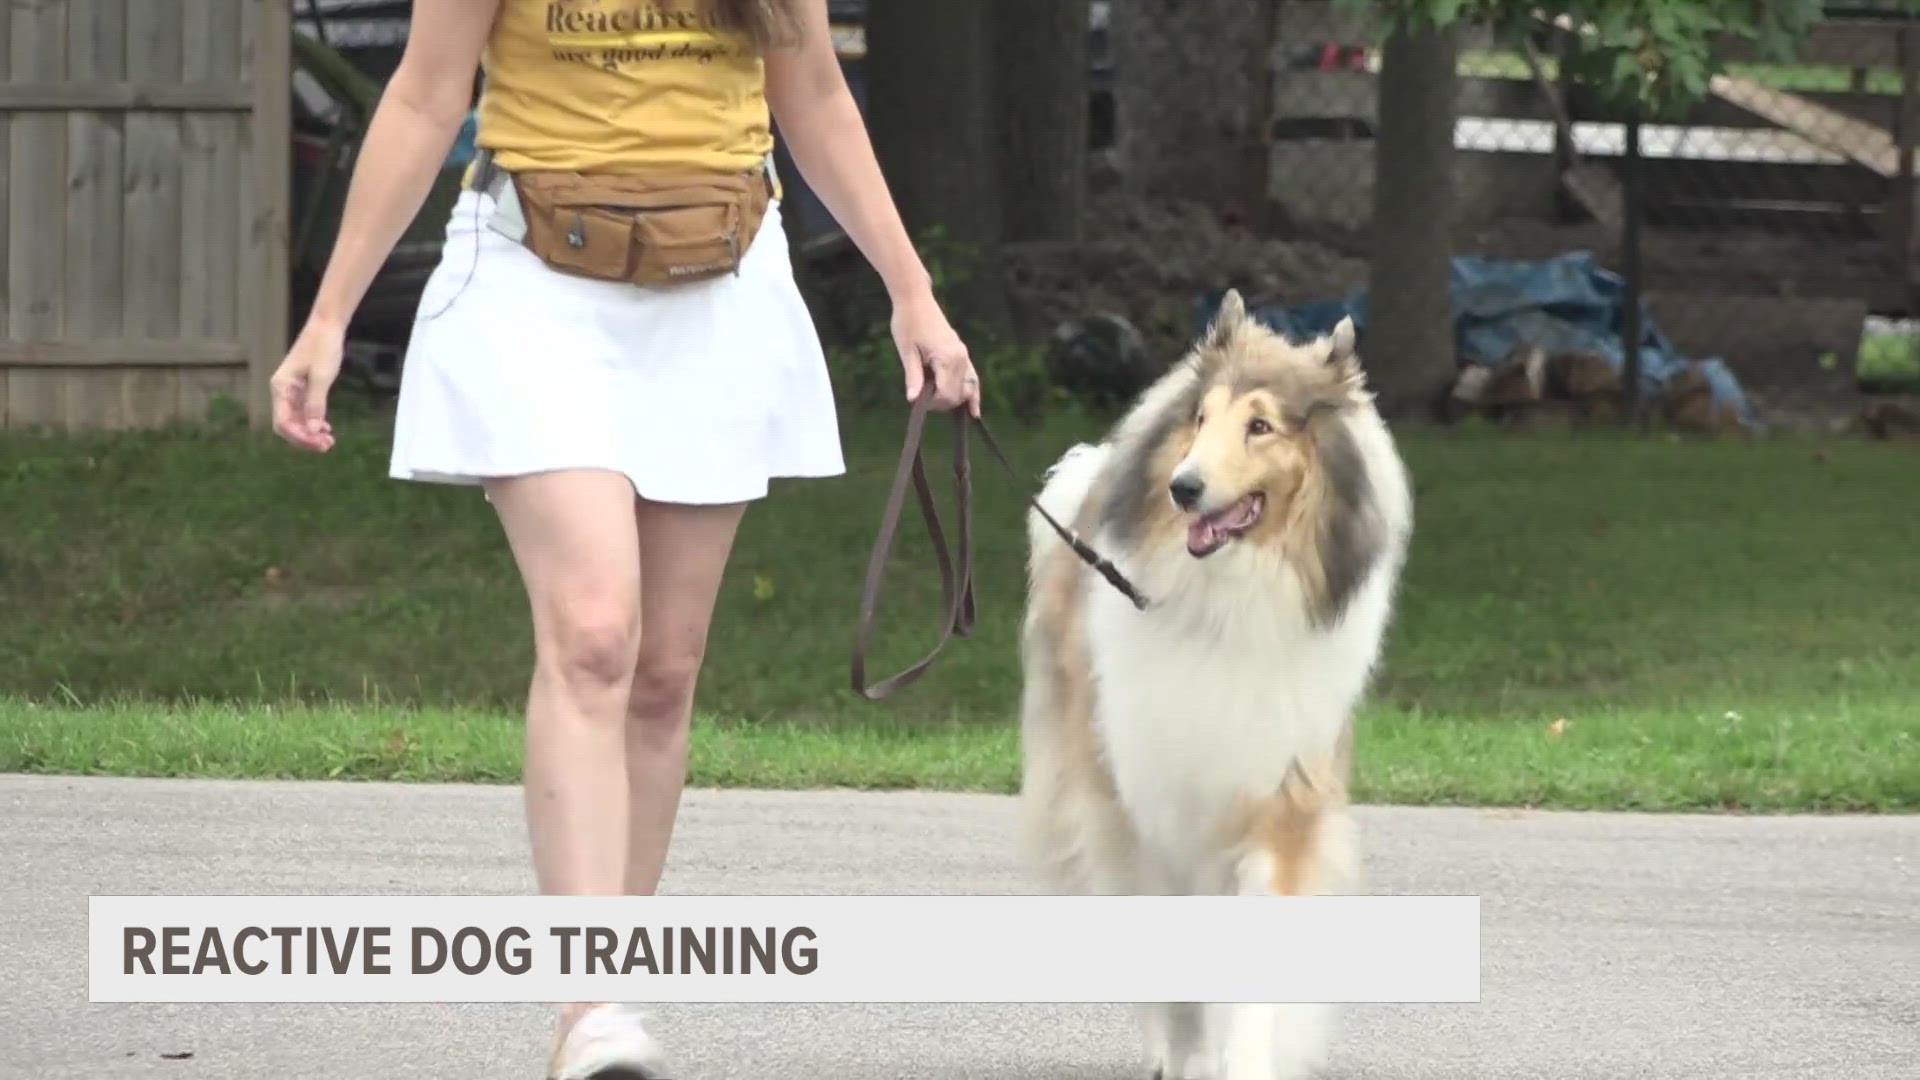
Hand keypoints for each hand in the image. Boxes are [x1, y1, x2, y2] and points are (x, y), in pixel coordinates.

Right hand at [269, 318, 344, 451]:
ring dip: (310, 433)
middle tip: (327, 446)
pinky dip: (313, 422)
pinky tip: (325, 429)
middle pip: (287, 425)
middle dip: (305, 439)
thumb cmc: (323, 347)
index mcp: (281, 387)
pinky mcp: (301, 388)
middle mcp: (282, 391)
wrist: (327, 326)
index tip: (320, 444)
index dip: (300, 438)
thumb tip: (312, 430)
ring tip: (329, 441)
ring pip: (296, 420)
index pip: (283, 423)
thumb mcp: (322, 377)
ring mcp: (291, 391)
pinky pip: (303, 412)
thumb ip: (316, 404)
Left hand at [892, 292, 979, 417]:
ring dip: (954, 399)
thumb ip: (913, 377)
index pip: (946, 394)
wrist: (916, 300)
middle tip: (921, 397)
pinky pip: (973, 378)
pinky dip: (973, 394)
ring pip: (968, 388)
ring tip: (937, 401)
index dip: (932, 404)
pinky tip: (974, 411)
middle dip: (941, 402)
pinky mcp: (962, 353)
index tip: (917, 401)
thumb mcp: (906, 352)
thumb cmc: (907, 324)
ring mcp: (964, 355)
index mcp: (946, 358)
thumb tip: (913, 401)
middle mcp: (960, 358)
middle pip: (957, 394)